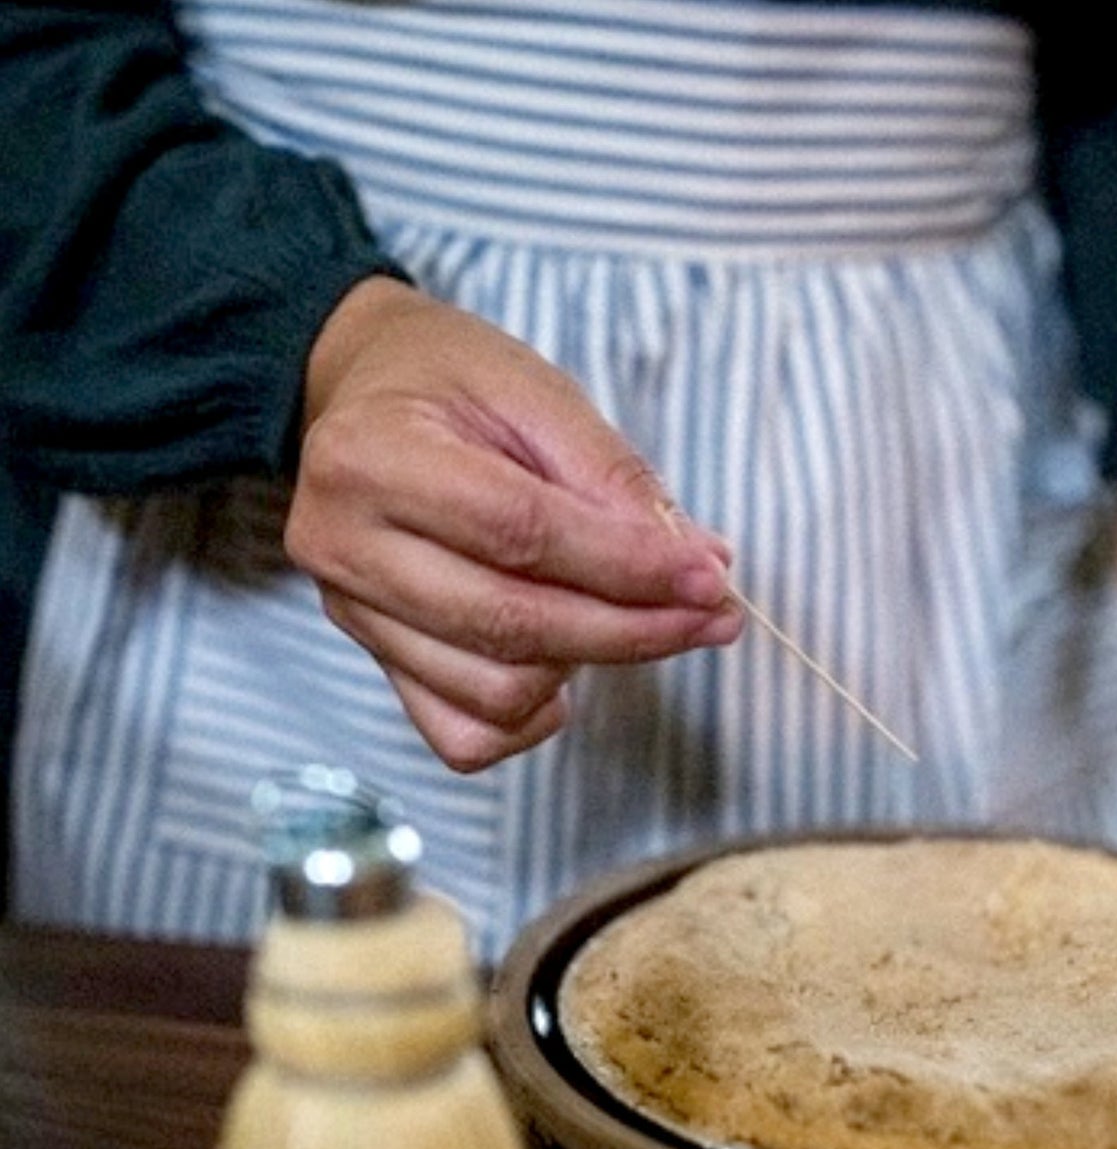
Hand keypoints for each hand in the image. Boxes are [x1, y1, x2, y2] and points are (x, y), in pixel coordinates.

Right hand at [289, 276, 741, 770]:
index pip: (520, 533)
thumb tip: (699, 565)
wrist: (359, 396)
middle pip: (511, 623)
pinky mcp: (373, 660)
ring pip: (493, 692)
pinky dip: (530, 717)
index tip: (709, 580)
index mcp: (373, 457)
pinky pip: (462, 736)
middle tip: (711, 615)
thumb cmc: (451, 385)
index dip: (627, 566)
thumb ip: (612, 478)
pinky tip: (562, 669)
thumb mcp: (536, 392)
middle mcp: (345, 547)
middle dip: (632, 630)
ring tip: (622, 614)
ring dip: (585, 666)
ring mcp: (353, 614)